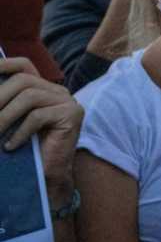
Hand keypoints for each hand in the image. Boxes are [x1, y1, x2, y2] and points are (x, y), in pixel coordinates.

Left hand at [0, 57, 83, 202]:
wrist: (48, 177)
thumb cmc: (26, 151)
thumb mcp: (11, 123)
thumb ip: (5, 106)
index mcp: (43, 89)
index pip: (24, 66)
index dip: (4, 65)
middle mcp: (57, 91)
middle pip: (23, 81)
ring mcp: (67, 102)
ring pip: (29, 97)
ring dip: (4, 117)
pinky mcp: (72, 115)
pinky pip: (38, 116)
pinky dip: (19, 132)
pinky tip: (11, 146)